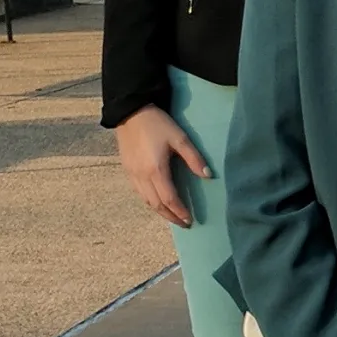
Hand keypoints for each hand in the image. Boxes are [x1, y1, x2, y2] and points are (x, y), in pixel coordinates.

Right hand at [115, 104, 207, 225]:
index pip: (169, 199)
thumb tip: (208, 176)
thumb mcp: (180, 138)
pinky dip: (150, 202)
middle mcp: (142, 176)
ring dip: (160, 212)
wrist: (130, 112)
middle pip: (157, 205)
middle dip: (171, 216)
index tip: (190, 220)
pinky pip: (139, 193)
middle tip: (184, 224)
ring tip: (173, 217)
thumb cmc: (158, 124)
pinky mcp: (127, 170)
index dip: (180, 211)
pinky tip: (158, 202)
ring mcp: (132, 174)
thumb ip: (194, 158)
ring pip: (146, 201)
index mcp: (156, 170)